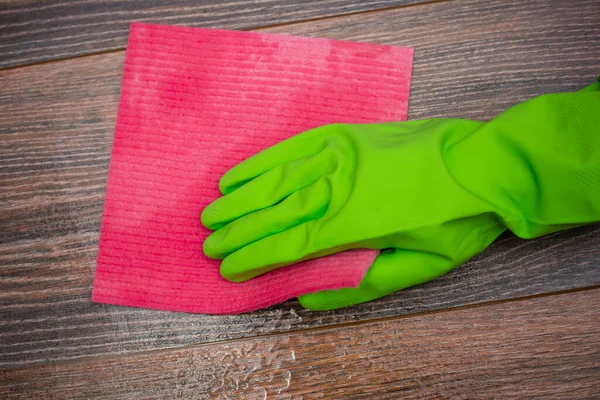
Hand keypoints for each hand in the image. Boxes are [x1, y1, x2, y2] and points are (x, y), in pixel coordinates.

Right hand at [201, 119, 504, 308]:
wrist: (485, 166)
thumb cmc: (453, 223)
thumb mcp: (417, 269)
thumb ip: (360, 286)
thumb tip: (309, 297)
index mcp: (356, 223)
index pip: (289, 245)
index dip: (253, 258)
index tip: (226, 267)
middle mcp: (339, 186)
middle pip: (274, 213)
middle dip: (237, 231)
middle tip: (208, 244)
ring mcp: (340, 155)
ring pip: (277, 179)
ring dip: (240, 197)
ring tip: (211, 212)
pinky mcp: (344, 135)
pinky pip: (293, 146)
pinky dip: (262, 161)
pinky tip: (239, 173)